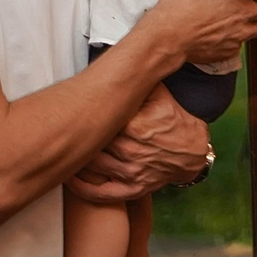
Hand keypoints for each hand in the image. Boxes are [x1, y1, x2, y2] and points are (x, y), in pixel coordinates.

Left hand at [67, 85, 209, 202]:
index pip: (99, 120)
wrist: (195, 151)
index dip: (83, 115)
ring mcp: (132, 173)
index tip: (70, 108)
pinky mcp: (133, 189)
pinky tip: (69, 178)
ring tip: (62, 149)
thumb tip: (117, 63)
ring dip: (75, 159)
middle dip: (76, 137)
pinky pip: (101, 194)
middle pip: (92, 143)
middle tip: (60, 128)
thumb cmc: (175, 121)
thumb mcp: (160, 95)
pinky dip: (82, 188)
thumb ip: (138, 81)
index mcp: (135, 126)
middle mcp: (131, 150)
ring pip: (91, 166)